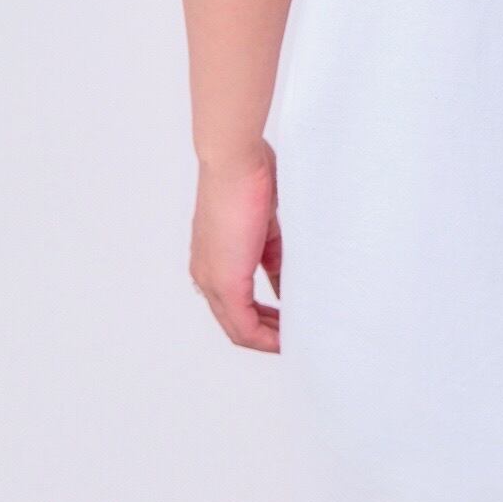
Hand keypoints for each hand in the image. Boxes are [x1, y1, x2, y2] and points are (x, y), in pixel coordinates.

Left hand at [189, 145, 281, 352]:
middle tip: (296, 338)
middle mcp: (207, 274)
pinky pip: (242, 325)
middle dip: (268, 334)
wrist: (234, 159)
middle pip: (237, 322)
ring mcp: (212, 279)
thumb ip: (273, 256)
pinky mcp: (223, 281)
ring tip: (294, 341)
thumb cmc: (251, 176)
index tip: (290, 323)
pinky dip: (265, 336)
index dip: (263, 320)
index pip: (236, 303)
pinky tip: (286, 337)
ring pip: (238, 327)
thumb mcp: (267, 225)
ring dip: (267, 338)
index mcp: (214, 258)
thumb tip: (286, 282)